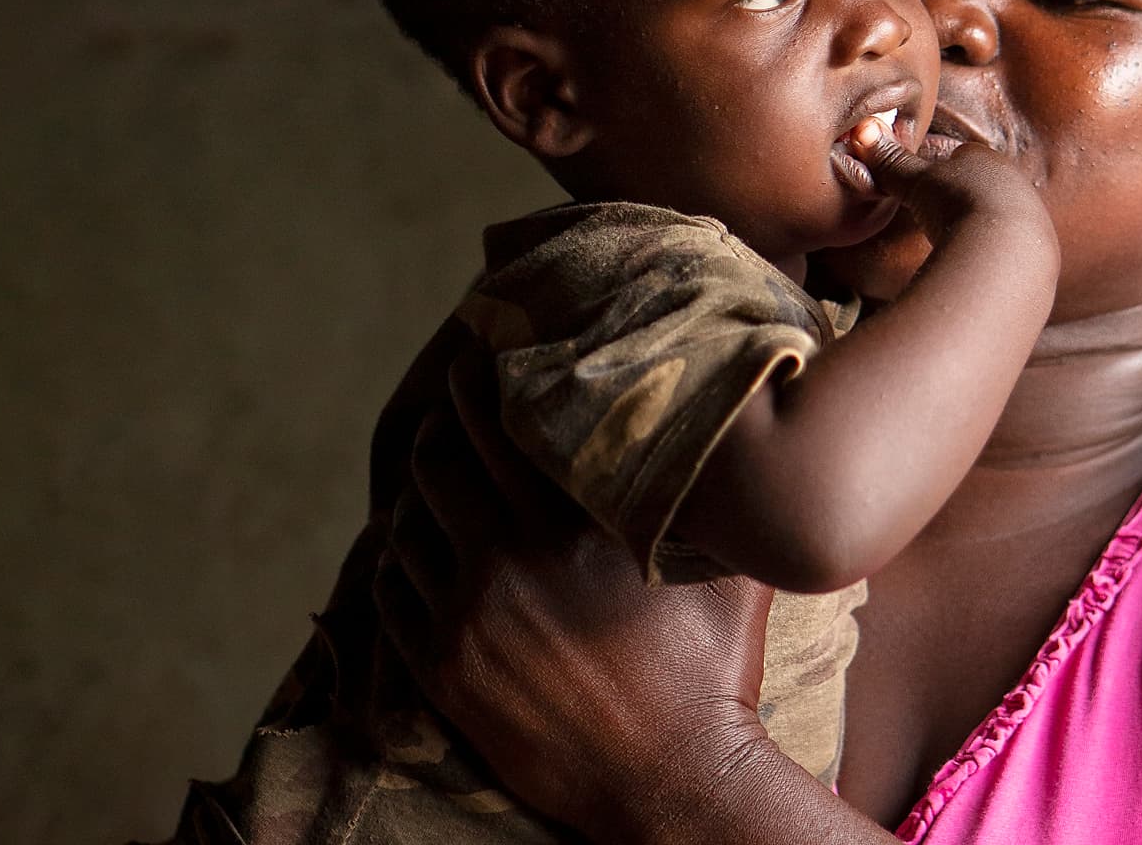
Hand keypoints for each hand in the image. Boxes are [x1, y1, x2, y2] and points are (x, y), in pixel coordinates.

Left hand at [374, 353, 775, 839]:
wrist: (674, 779)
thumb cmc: (715, 666)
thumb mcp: (732, 567)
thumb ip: (720, 497)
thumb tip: (747, 430)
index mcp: (576, 523)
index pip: (500, 421)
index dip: (482, 381)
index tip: (481, 361)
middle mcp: (511, 558)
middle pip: (439, 462)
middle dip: (442, 428)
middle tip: (453, 413)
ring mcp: (468, 616)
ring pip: (407, 524)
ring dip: (418, 495)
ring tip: (437, 482)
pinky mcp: (444, 669)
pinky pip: (394, 591)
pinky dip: (400, 559)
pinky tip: (420, 551)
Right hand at [844, 117, 1055, 256]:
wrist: (1005, 249)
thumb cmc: (959, 203)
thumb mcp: (917, 181)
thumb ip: (893, 162)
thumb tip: (863, 134)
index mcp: (985, 158)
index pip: (958, 154)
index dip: (936, 165)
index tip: (919, 179)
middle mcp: (1012, 181)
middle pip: (980, 182)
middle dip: (959, 194)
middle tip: (934, 210)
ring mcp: (1029, 215)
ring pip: (996, 211)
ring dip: (976, 222)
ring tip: (953, 238)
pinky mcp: (1034, 248)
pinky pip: (1006, 241)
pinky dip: (989, 246)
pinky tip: (975, 257)